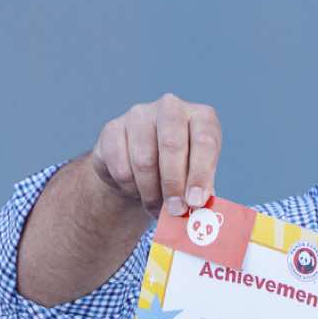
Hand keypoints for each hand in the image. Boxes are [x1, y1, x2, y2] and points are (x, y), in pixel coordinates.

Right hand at [90, 94, 223, 216]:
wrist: (141, 166)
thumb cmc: (179, 171)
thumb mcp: (197, 177)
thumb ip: (200, 189)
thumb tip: (198, 206)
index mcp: (201, 117)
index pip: (204, 141)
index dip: (200, 174)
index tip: (195, 202)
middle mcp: (171, 108)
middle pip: (171, 144)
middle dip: (173, 184)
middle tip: (175, 210)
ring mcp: (139, 115)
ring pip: (143, 161)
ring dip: (151, 192)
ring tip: (156, 207)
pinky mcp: (112, 129)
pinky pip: (120, 167)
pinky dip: (130, 188)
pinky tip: (136, 191)